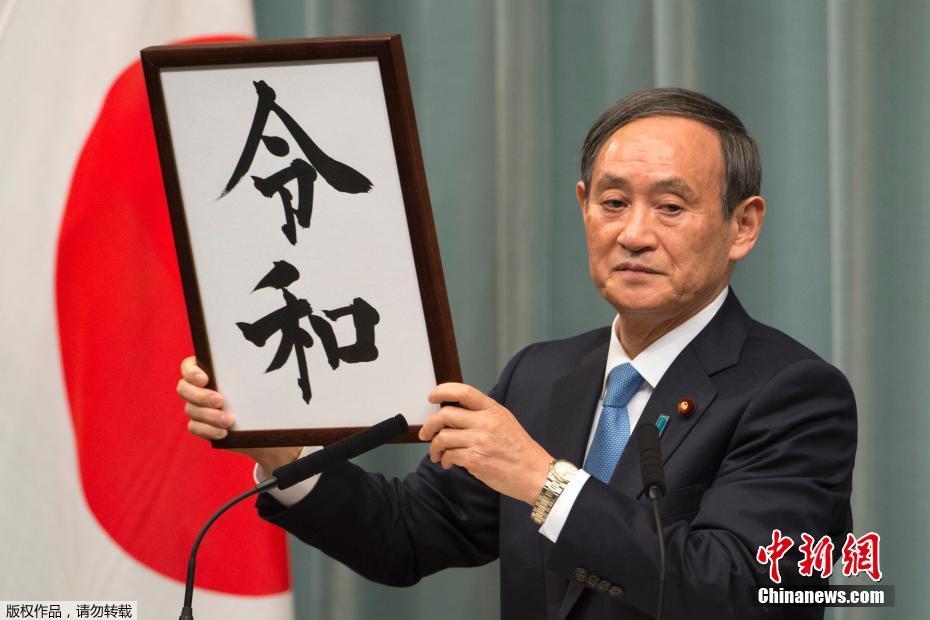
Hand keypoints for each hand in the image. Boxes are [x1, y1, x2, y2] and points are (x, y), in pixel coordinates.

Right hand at [177, 356, 300, 472]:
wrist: (265, 426)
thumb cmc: (262, 398)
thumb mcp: (260, 383)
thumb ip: (253, 372)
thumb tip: (260, 363)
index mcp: (209, 371)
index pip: (188, 366)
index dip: (192, 372)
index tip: (206, 379)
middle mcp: (198, 388)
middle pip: (184, 388)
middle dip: (201, 395)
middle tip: (220, 401)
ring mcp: (197, 407)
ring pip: (191, 409)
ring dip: (210, 415)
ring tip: (230, 421)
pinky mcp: (201, 425)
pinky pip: (195, 427)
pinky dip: (208, 430)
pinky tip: (223, 433)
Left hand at [420, 382, 552, 505]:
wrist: (534, 473)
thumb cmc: (519, 449)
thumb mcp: (505, 421)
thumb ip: (482, 414)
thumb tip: (454, 414)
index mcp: (493, 410)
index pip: (463, 392)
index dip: (443, 391)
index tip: (432, 397)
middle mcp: (486, 422)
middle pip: (445, 415)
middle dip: (429, 425)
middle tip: (425, 433)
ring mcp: (480, 441)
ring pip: (443, 437)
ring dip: (434, 447)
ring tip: (437, 453)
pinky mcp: (476, 460)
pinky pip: (450, 455)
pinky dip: (445, 460)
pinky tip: (448, 463)